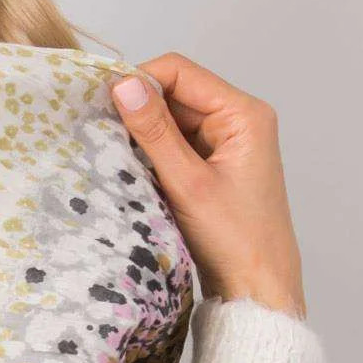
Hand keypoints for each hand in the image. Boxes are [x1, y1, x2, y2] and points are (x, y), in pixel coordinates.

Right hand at [108, 53, 307, 318]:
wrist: (258, 289)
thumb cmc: (235, 241)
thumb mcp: (187, 183)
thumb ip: (154, 132)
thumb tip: (123, 85)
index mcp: (244, 114)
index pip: (180, 72)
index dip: (140, 82)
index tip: (103, 104)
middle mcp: (239, 120)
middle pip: (175, 93)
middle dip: (140, 111)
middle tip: (105, 136)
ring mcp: (227, 143)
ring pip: (172, 120)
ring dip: (145, 136)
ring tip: (120, 158)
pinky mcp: (215, 165)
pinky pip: (177, 144)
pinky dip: (154, 154)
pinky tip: (137, 172)